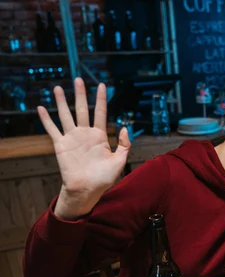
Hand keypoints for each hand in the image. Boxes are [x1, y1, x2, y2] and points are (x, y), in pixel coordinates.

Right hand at [37, 78, 130, 219]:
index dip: (100, 99)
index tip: (101, 85)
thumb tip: (125, 127)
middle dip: (80, 95)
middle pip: (82, 109)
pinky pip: (52, 130)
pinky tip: (41, 108)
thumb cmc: (104, 178)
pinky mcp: (61, 145)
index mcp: (100, 136)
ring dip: (61, 102)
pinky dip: (46, 119)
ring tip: (57, 88)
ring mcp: (72, 138)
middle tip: (78, 79)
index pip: (100, 113)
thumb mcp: (120, 161)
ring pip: (66, 115)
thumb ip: (124, 144)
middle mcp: (85, 134)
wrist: (88, 190)